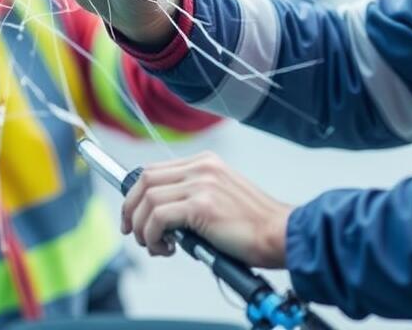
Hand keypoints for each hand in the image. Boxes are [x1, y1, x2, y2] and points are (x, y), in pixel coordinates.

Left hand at [121, 151, 292, 268]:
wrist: (280, 235)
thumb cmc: (255, 226)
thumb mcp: (221, 199)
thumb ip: (194, 198)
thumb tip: (164, 218)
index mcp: (206, 163)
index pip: (155, 170)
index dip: (136, 194)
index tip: (133, 216)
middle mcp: (202, 167)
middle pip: (145, 180)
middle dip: (131, 209)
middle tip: (133, 233)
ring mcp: (201, 184)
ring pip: (147, 200)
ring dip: (142, 229)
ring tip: (155, 246)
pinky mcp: (201, 205)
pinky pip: (158, 218)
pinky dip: (153, 236)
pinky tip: (166, 248)